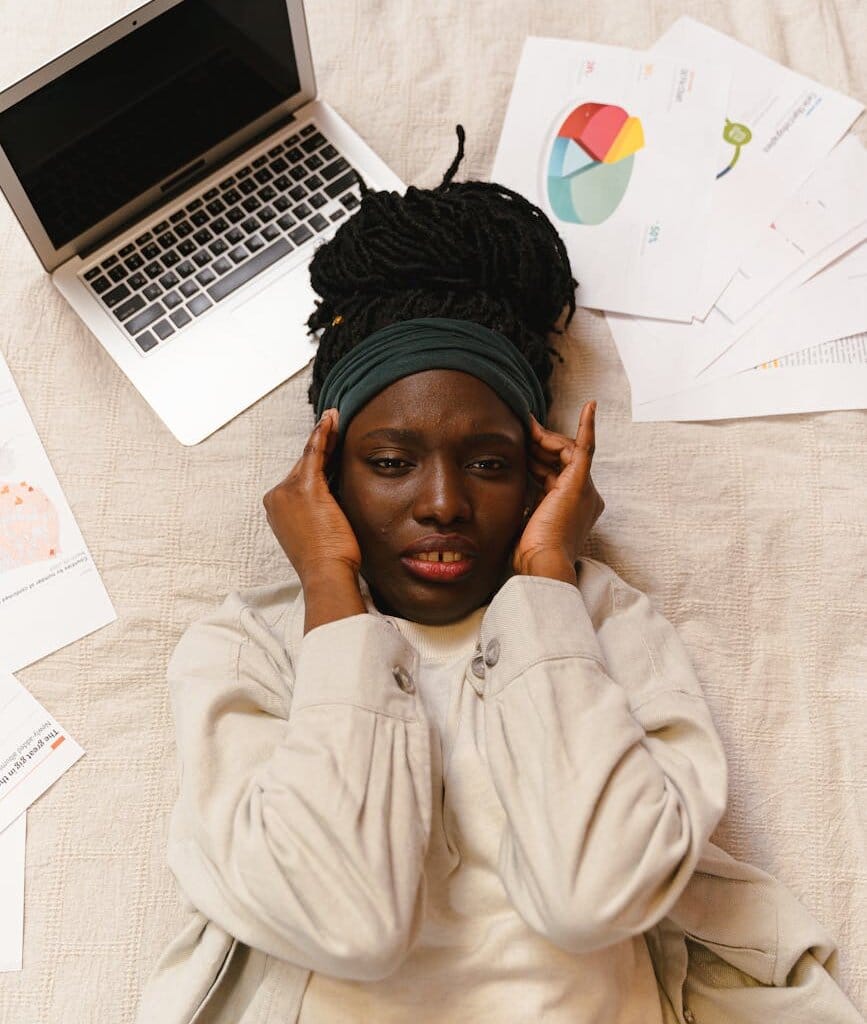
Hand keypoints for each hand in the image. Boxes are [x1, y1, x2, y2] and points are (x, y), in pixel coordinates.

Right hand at [263, 409, 364, 630]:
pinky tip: (329, 421)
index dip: (314, 460)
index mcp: (278, 509)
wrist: (326, 573)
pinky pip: (315, 453)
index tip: (325, 445)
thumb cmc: (328, 560)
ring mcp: (287, 491)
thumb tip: (333, 498)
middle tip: (334, 425)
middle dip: (320, 447)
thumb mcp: (317, 532)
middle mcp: (277, 496)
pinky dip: (322, 435)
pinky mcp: (305, 487)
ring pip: (309, 457)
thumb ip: (318, 512)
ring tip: (333, 418)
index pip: (298, 478)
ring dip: (322, 436)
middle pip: (302, 466)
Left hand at [513, 401, 603, 585]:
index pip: (555, 473)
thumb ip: (527, 503)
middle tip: (522, 429)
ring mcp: (585, 489)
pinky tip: (590, 406)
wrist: (541, 563)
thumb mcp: (527, 521)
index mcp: (573, 507)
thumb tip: (512, 489)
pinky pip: (586, 447)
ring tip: (527, 426)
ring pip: (567, 451)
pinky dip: (587, 426)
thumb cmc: (531, 553)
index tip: (521, 448)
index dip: (537, 459)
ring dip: (545, 438)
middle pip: (562, 459)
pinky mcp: (580, 482)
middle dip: (540, 445)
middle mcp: (585, 496)